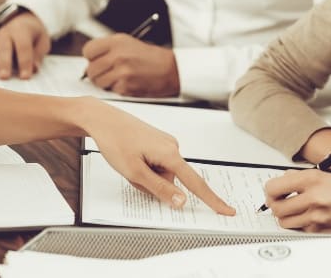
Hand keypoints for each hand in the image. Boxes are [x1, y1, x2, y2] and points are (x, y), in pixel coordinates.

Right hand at [0, 12, 49, 78]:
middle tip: (4, 77)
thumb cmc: (34, 35)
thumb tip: (34, 68)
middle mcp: (6, 33)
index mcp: (22, 30)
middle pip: (4, 48)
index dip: (24, 62)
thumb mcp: (42, 41)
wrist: (23, 21)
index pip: (23, 47)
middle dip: (4, 63)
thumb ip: (38, 54)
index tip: (25, 77)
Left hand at [82, 34, 179, 96]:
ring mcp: (121, 72)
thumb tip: (90, 59)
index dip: (92, 57)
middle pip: (91, 69)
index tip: (96, 60)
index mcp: (117, 42)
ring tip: (120, 77)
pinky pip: (111, 90)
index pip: (88, 51)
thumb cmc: (151, 57)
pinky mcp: (126, 87)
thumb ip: (108, 48)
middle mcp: (118, 55)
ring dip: (106, 82)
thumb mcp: (128, 43)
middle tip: (108, 72)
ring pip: (98, 82)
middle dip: (97, 72)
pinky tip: (129, 82)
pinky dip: (118, 89)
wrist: (171, 70)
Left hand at [87, 101, 235, 215]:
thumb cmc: (116, 141)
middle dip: (151, 185)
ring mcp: (166, 143)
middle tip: (131, 173)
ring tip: (129, 162)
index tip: (227, 210)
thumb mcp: (135, 172)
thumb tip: (182, 201)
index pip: (196, 183)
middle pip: (170, 181)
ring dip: (145, 176)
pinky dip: (144, 167)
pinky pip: (156, 165)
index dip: (212, 200)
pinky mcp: (158, 142)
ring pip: (161, 174)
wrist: (103, 119)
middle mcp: (172, 147)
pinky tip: (131, 157)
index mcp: (170, 154)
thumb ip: (160, 189)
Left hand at [262, 169, 330, 237]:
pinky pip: (300, 231)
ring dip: (286, 217)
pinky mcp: (320, 232)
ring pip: (285, 222)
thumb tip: (284, 181)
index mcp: (313, 179)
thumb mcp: (328, 176)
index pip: (275, 186)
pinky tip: (308, 218)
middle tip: (279, 202)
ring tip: (294, 211)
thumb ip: (304, 178)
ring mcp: (316, 217)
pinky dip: (300, 226)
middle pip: (276, 207)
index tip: (272, 191)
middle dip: (275, 205)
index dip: (270, 190)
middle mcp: (313, 197)